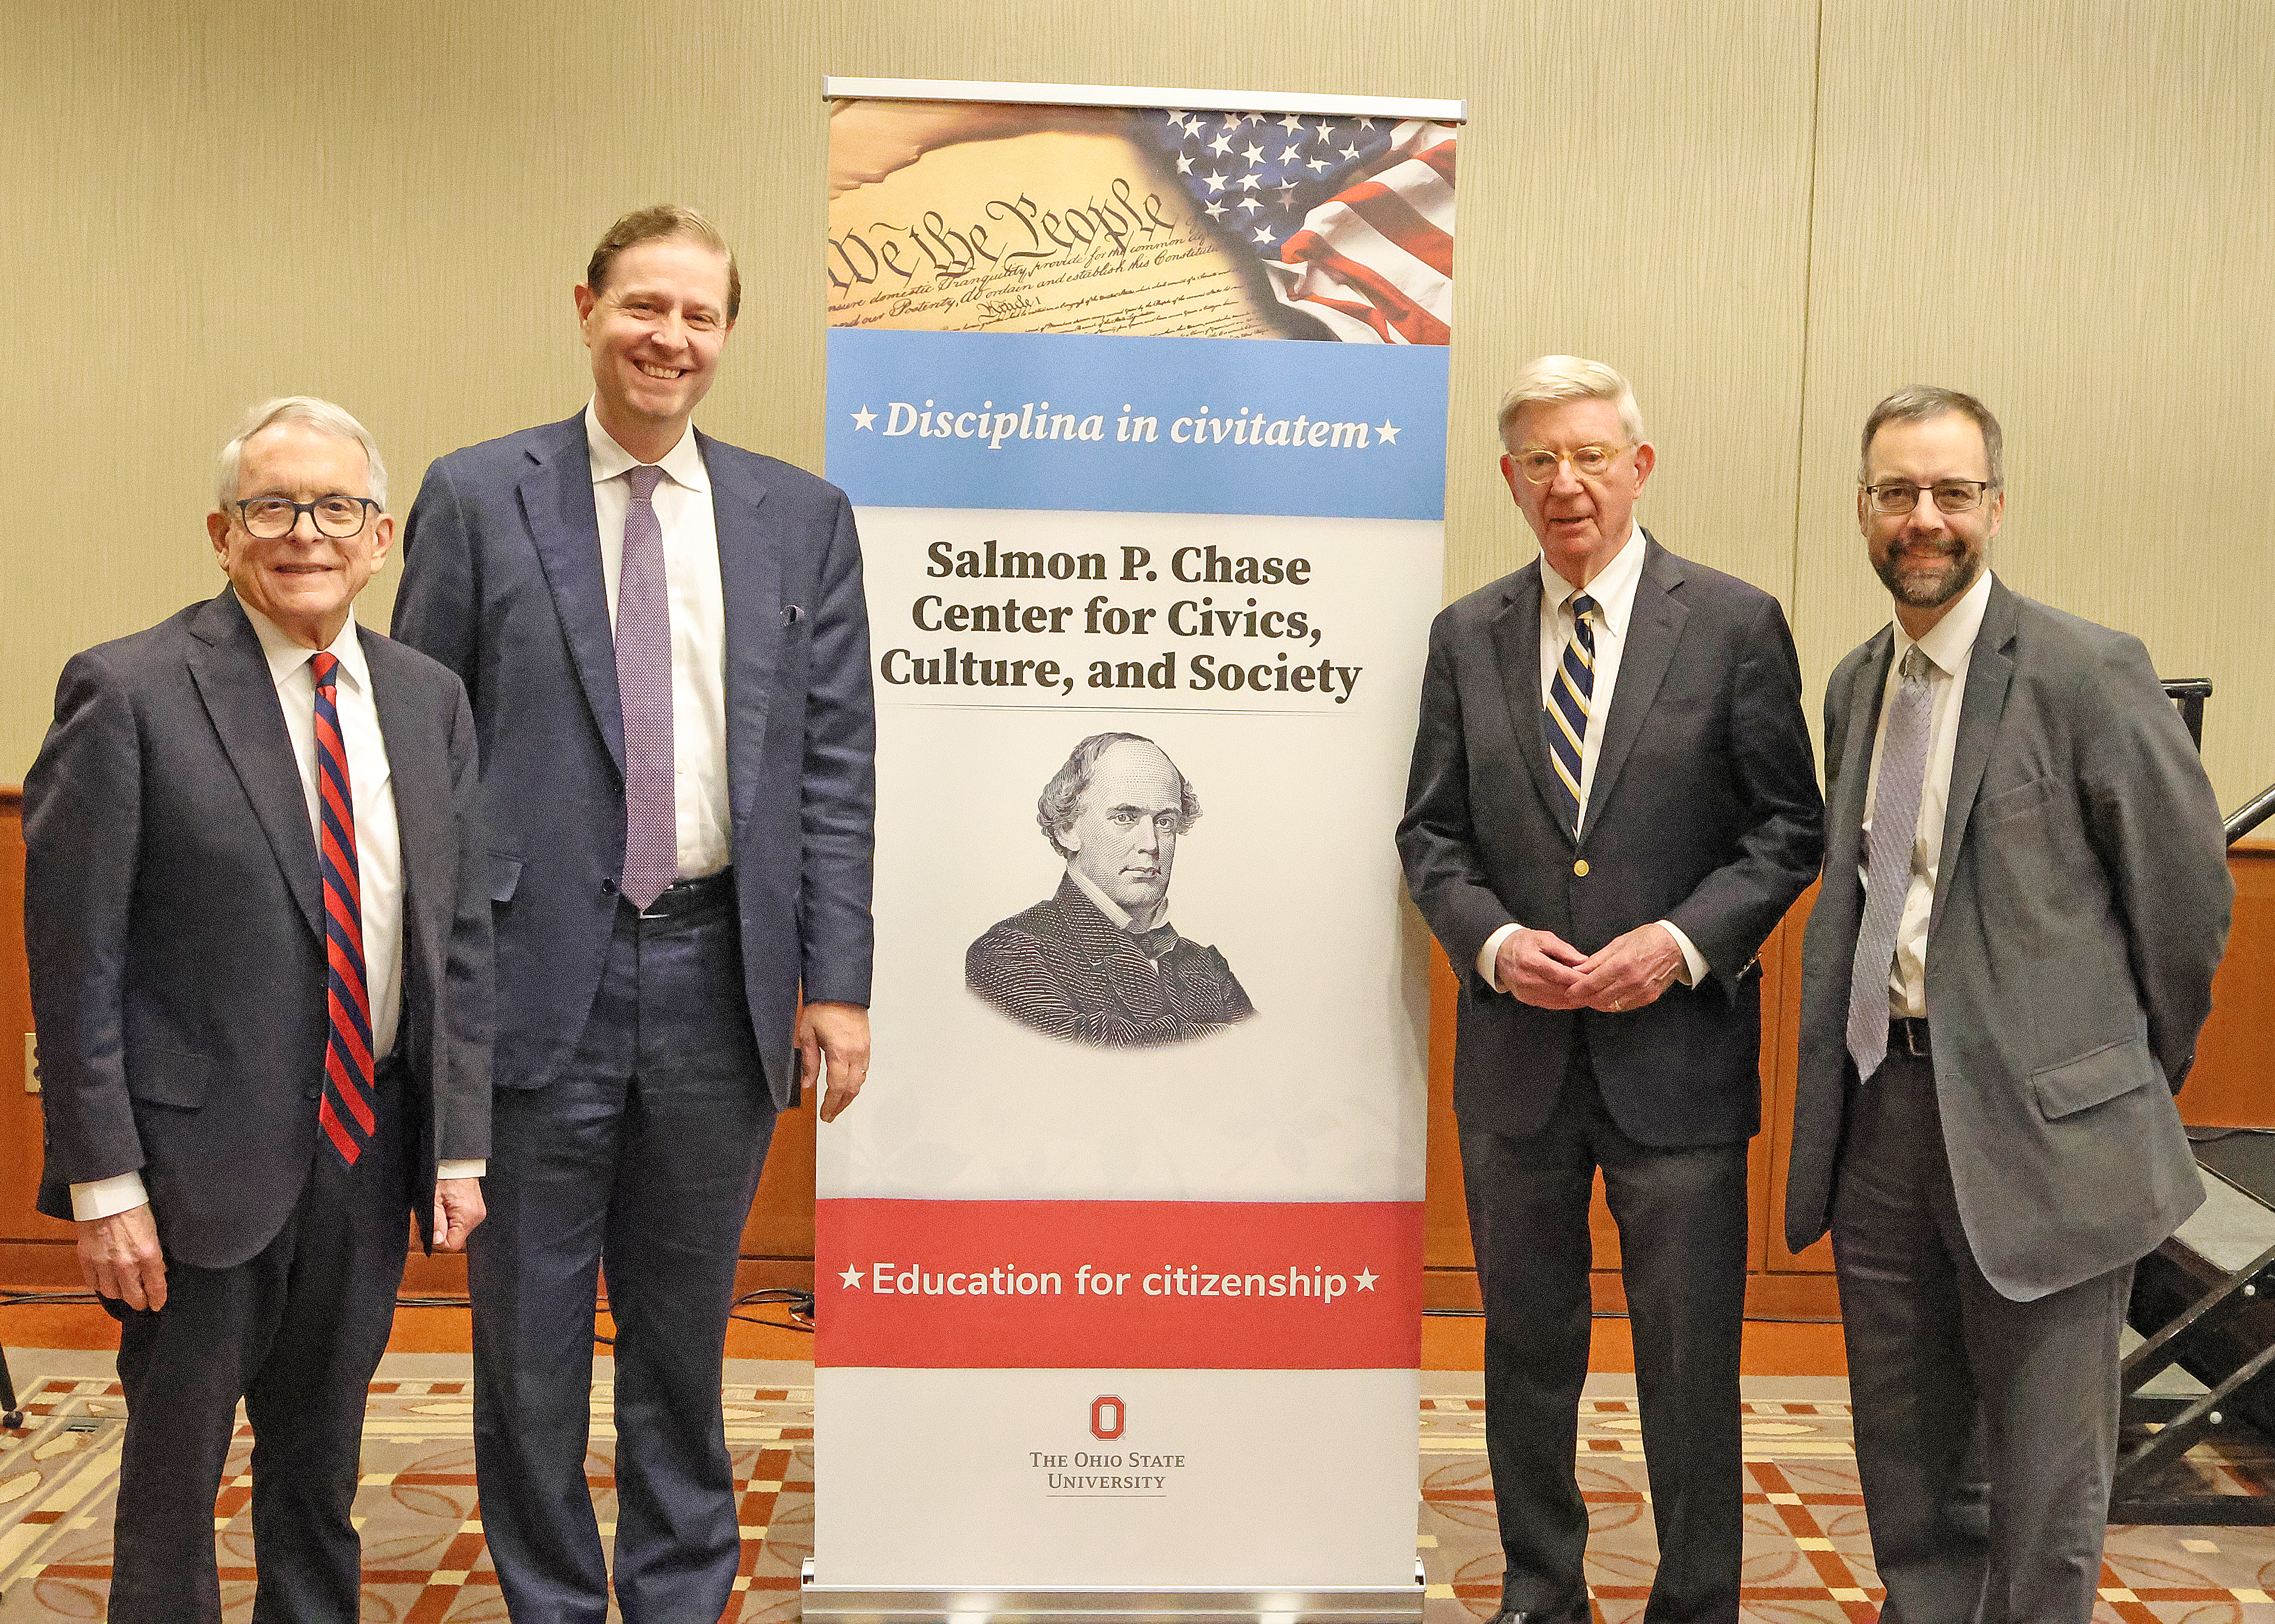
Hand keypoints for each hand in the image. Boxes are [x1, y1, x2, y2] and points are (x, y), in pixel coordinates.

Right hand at [78, 1203, 165, 1310]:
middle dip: (139, 1302)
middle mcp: (126, 1264)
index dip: (157, 1299)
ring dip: (119, 1294)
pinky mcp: (86, 1260)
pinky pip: (93, 1283)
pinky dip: (100, 1285)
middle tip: (141, 1301)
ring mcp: (104, 1264)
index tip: (157, 1304)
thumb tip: (158, 1271)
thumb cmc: (135, 1208)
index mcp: (148, 1255)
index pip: (155, 1287)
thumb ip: (155, 1254)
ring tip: (124, 1290)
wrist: (106, 1196)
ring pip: (111, 1293)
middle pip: (132, 1297)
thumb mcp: (155, 1231)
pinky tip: (106, 1281)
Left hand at [431, 1177, 485, 1251]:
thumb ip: (435, 1223)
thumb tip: (437, 1240)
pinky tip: (452, 1207)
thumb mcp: (434, 1201)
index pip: (452, 1244)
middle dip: (445, 1230)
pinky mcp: (478, 1211)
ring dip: (451, 1224)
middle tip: (440, 1212)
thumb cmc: (447, 1177)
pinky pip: (465, 1222)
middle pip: (457, 1238)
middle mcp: (476, 1217)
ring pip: (460, 1231)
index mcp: (466, 1216)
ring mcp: (479, 1214)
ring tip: (446, 1208)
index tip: (436, 1226)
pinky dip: (457, 1218)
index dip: (440, 1238)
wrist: (458, 1164)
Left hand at [798, 1001, 871, 1122]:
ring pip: (861, 1080)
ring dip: (850, 1095)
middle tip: (831, 1115)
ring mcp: (864, 1048)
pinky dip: (856, 1081)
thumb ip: (808, 1062)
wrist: (839, 988)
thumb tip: (807, 1084)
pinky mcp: (866, 1043)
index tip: (825, 1115)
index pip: (837, 1088)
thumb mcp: (807, 1035)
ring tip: (839, 1104)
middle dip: (841, 1105)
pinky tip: (848, 1084)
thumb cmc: (823, 1007)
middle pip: (852, 1089)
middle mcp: (856, 1053)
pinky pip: (864, 1069)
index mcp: (840, 1052)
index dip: (831, 1104)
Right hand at [1494, 927, 1589, 1008]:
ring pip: (1557, 1001)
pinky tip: (1576, 999)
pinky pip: (1550, 1004)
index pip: (1560, 975)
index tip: (1595, 980)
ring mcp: (1525, 992)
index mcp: (1531, 962)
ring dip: (1576, 1000)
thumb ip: (1564, 950)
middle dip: (1582, 992)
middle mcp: (1526, 980)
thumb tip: (1584, 961)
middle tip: (1599, 992)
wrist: (1499, 952)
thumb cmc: (1522, 943)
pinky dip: (1565, 1003)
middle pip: (1560, 991)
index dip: (1579, 979)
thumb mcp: (1543, 938)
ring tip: (1592, 997)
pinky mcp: (1526, 999)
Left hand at [1568, 923, 1686, 1013]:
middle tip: (1576, 996)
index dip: (1577, 990)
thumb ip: (1596, 960)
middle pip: (1599, 998)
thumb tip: (1577, 969)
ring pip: (1611, 1006)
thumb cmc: (1646, 940)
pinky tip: (1607, 997)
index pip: (1591, 984)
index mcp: (1621, 964)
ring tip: (1589, 996)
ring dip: (1598, 1003)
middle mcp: (1631, 981)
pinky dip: (1613, 1004)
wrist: (1675, 946)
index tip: (1568, 991)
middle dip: (1584, 999)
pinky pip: (1625, 1006)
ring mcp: (1641, 991)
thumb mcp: (1617, 944)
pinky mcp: (1648, 997)